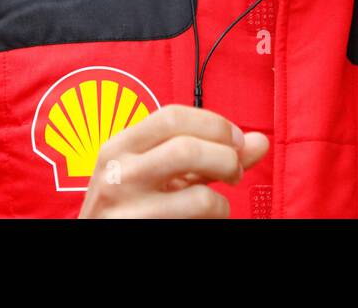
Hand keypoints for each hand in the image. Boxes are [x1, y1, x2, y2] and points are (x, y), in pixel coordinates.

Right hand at [77, 104, 269, 217]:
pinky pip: (197, 216)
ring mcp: (125, 206)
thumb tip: (260, 141)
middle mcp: (117, 171)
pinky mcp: (137, 230)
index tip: (236, 141)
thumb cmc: (135, 206)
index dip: (215, 124)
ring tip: (220, 203)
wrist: (98, 243)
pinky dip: (216, 215)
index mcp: (120, 145)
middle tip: (235, 171)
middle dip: (225, 157)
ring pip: (196, 193)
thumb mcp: (164, 175)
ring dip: (222, 198)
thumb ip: (207, 155)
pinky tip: (206, 219)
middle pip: (186, 147)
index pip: (172, 116)